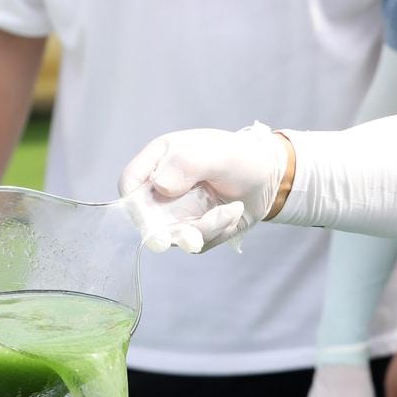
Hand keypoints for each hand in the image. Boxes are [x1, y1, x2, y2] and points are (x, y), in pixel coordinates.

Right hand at [118, 122, 288, 252]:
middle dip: (167, 232)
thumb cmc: (238, 156)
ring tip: (233, 210)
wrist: (267, 176)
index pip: (130, 184)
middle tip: (190, 238)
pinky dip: (218, 232)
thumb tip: (160, 186)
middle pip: (146, 220)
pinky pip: (197, 244)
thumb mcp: (215, 152)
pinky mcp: (195, 232)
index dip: (134, 203)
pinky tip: (234, 213)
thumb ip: (187, 163)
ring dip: (205, 229)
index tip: (150, 215)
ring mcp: (176, 214)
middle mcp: (162, 191)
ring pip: (175, 236)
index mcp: (158, 162)